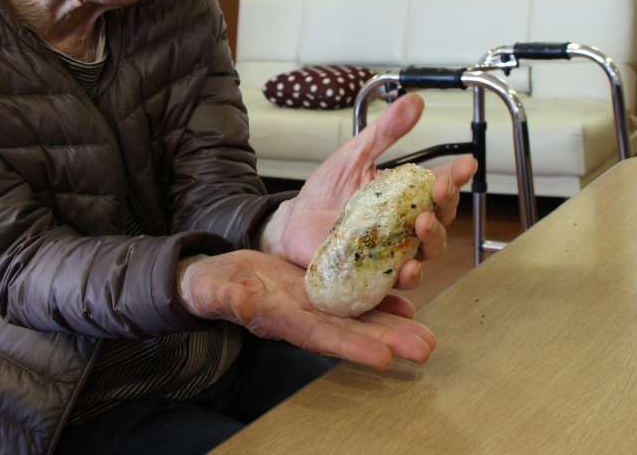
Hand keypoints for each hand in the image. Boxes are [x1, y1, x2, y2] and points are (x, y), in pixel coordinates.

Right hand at [178, 250, 434, 367]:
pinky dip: (379, 299)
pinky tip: (405, 302)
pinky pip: (353, 293)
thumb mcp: (214, 289)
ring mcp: (314, 303)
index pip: (322, 335)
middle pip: (352, 330)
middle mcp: (304, 316)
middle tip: (425, 348)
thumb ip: (228, 296)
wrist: (216, 278)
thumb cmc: (210, 287)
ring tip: (426, 334)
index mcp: (281, 320)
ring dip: (393, 325)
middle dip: (388, 340)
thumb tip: (244, 302)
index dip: (353, 347)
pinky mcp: (318, 286)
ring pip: (359, 315)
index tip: (385, 358)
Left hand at [261, 94, 475, 290]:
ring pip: (426, 253)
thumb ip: (386, 131)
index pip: (439, 187)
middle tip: (440, 189)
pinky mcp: (372, 275)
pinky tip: (407, 268)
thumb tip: (415, 100)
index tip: (466, 164)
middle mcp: (404, 227)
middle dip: (446, 206)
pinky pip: (396, 283)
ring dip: (432, 239)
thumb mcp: (355, 154)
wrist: (292, 222)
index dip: (456, 177)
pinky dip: (406, 280)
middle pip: (440, 221)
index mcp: (405, 197)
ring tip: (421, 223)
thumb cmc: (327, 191)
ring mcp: (391, 253)